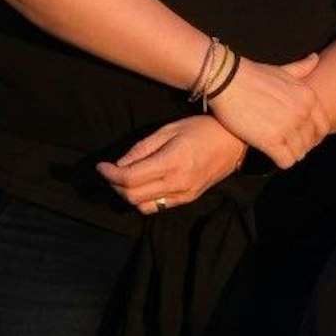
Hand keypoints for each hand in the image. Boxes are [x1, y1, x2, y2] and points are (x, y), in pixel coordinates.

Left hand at [96, 115, 247, 213]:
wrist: (235, 142)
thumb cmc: (201, 129)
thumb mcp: (169, 130)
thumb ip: (142, 149)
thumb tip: (119, 165)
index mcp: (171, 162)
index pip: (130, 178)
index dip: (109, 174)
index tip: (101, 166)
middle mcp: (177, 183)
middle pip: (132, 196)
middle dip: (115, 185)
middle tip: (110, 171)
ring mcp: (184, 194)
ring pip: (143, 207)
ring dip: (128, 195)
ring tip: (126, 179)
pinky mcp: (189, 199)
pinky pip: (159, 207)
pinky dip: (145, 199)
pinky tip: (144, 184)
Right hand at [207, 54, 328, 168]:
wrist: (227, 80)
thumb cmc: (253, 75)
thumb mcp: (283, 70)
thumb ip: (302, 68)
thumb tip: (315, 59)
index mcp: (309, 97)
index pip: (323, 126)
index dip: (313, 135)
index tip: (301, 137)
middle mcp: (303, 113)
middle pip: (310, 142)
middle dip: (300, 145)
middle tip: (286, 144)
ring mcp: (288, 127)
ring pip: (299, 153)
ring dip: (289, 154)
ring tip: (278, 149)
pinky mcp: (271, 140)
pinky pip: (286, 161)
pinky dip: (280, 161)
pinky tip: (271, 154)